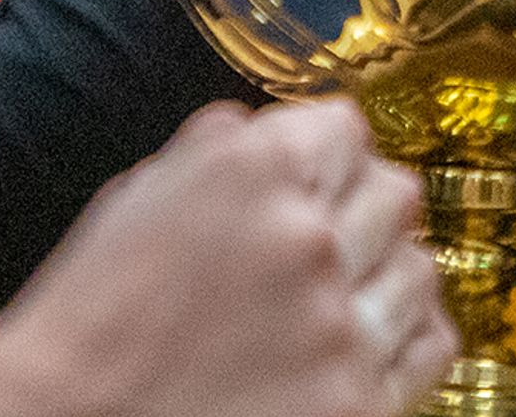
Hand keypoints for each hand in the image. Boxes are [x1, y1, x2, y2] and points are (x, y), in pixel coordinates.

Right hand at [0, 100, 457, 416]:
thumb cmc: (86, 329)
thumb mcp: (137, 202)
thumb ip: (219, 155)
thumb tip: (273, 134)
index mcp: (247, 172)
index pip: (345, 127)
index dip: (329, 154)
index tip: (320, 176)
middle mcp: (305, 236)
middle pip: (393, 192)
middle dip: (362, 211)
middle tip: (328, 241)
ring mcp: (336, 323)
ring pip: (418, 265)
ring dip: (385, 275)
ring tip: (338, 299)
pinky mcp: (356, 401)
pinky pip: (429, 342)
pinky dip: (407, 337)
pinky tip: (366, 342)